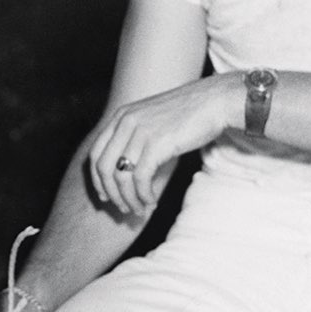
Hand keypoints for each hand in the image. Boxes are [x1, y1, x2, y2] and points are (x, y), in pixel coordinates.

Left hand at [87, 74, 235, 216]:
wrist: (215, 101)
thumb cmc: (187, 115)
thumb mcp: (152, 121)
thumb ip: (135, 139)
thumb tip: (126, 172)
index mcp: (120, 116)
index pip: (95, 153)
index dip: (97, 179)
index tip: (105, 195)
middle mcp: (125, 122)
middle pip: (103, 167)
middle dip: (111, 193)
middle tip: (123, 208)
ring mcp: (140, 132)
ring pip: (121, 176)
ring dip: (128, 199)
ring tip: (139, 210)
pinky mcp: (157, 143)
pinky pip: (140, 178)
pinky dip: (143, 195)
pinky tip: (151, 201)